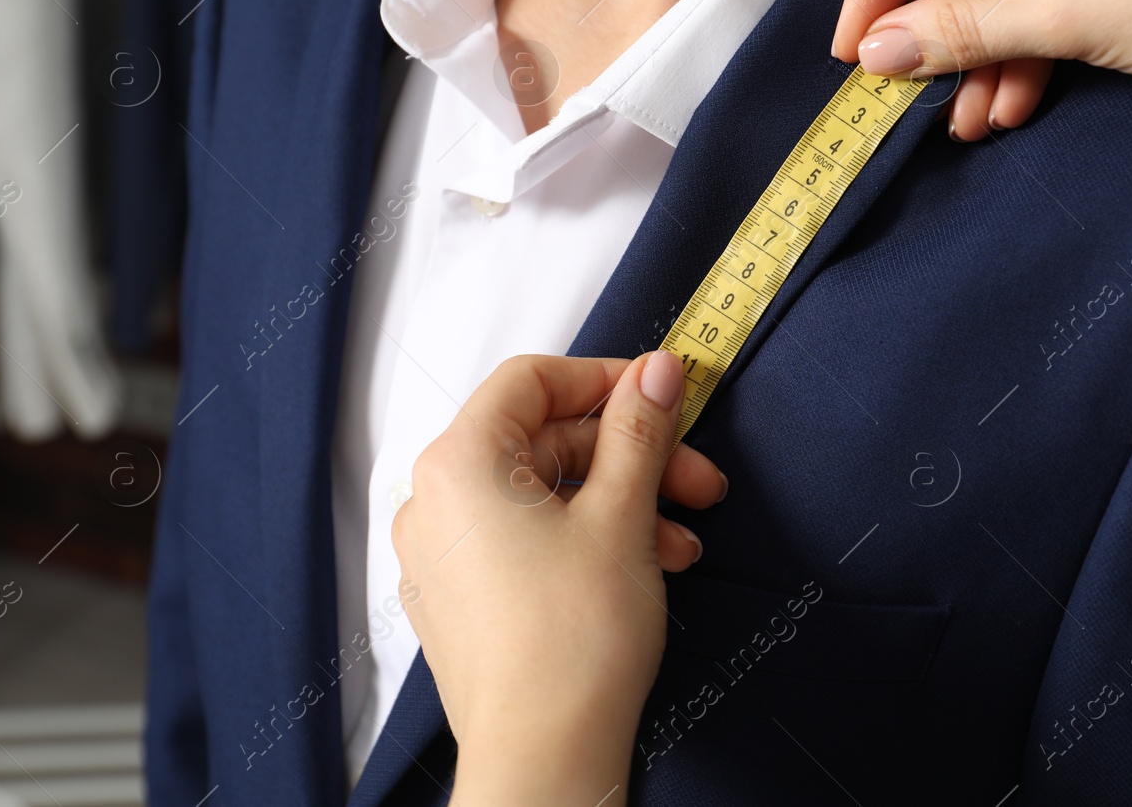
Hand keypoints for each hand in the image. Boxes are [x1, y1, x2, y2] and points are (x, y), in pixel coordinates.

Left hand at [392, 351, 726, 805]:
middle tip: (695, 479)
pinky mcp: (461, 600)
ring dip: (621, 506)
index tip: (662, 394)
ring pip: (543, 496)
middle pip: (544, 442)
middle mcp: (436, 503)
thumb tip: (655, 373)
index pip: (532, 381)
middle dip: (632, 458)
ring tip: (681, 542)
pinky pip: (525, 540)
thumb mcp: (622, 514)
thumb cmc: (571, 644)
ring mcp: (443, 556)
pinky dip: (585, 540)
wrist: (545, 757)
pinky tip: (644, 566)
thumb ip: (639, 430)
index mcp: (460, 463)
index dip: (606, 380)